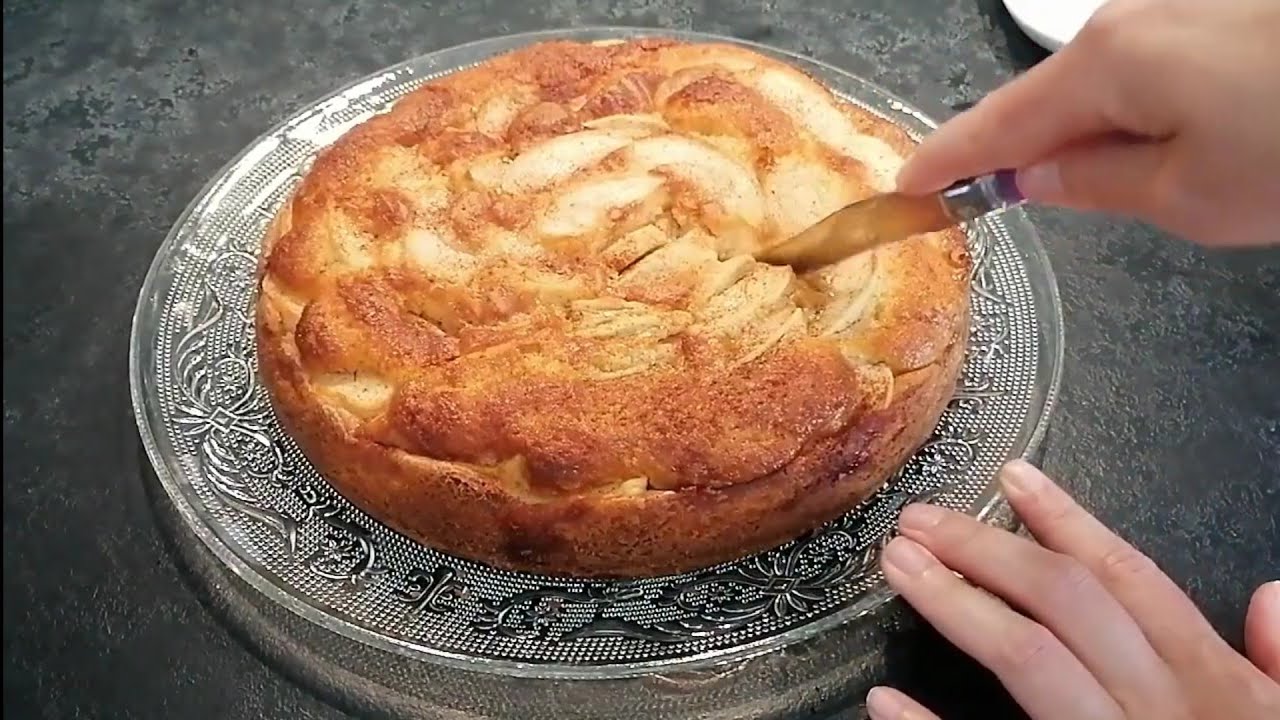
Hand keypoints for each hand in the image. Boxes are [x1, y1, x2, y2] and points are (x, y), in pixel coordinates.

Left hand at [868, 460, 1279, 719]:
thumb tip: (1272, 596)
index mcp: (1211, 686)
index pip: (1130, 582)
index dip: (1069, 522)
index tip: (1011, 478)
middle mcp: (1160, 710)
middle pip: (1066, 604)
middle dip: (989, 550)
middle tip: (920, 518)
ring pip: (1030, 661)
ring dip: (957, 604)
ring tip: (897, 565)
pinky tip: (886, 701)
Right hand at [896, 0, 1279, 247]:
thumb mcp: (1188, 197)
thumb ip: (1094, 185)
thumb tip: (1036, 179)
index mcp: (1105, 64)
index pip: (994, 125)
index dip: (945, 162)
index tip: (904, 191)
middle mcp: (1129, 20)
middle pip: (1050, 101)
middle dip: (1038, 156)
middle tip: (1044, 211)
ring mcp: (1176, 8)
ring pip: (1108, 86)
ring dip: (1108, 136)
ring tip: (1172, 182)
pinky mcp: (1218, 12)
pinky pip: (1154, 68)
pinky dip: (1152, 112)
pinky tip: (1207, 142)